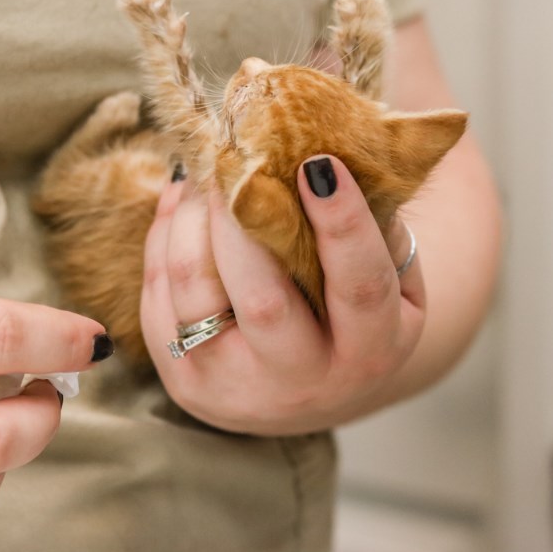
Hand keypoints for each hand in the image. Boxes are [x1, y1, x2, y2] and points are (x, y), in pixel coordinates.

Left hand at [141, 156, 424, 434]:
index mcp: (369, 352)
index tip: (318, 161)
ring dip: (191, 219)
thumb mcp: (394, 279)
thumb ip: (372, 227)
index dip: (342, 223)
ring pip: (194, 291)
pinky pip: (158, 297)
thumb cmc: (357, 313)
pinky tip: (182, 207)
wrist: (312, 393)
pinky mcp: (183, 383)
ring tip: (205, 176)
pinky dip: (165, 239)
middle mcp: (303, 382)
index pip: (359, 286)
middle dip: (241, 218)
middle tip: (233, 158)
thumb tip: (324, 158)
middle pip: (263, 300)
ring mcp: (235, 388)